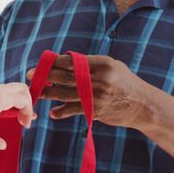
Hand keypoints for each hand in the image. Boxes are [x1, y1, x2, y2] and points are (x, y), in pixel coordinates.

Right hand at [0, 83, 34, 149]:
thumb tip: (3, 145)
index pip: (10, 94)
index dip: (20, 104)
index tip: (23, 118)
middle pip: (20, 88)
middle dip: (28, 101)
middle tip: (27, 120)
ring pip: (24, 90)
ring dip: (29, 106)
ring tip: (26, 123)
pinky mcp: (2, 97)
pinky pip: (23, 99)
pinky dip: (28, 109)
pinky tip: (24, 122)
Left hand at [27, 54, 148, 127]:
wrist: (142, 105)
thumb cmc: (125, 83)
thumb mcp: (112, 66)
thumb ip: (90, 64)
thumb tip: (65, 61)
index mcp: (101, 63)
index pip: (72, 60)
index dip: (55, 61)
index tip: (44, 62)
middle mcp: (98, 78)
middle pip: (65, 76)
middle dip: (45, 75)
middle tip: (31, 74)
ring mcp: (96, 95)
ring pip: (65, 93)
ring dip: (48, 93)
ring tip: (37, 92)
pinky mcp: (95, 110)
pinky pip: (73, 110)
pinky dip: (61, 111)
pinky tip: (53, 112)